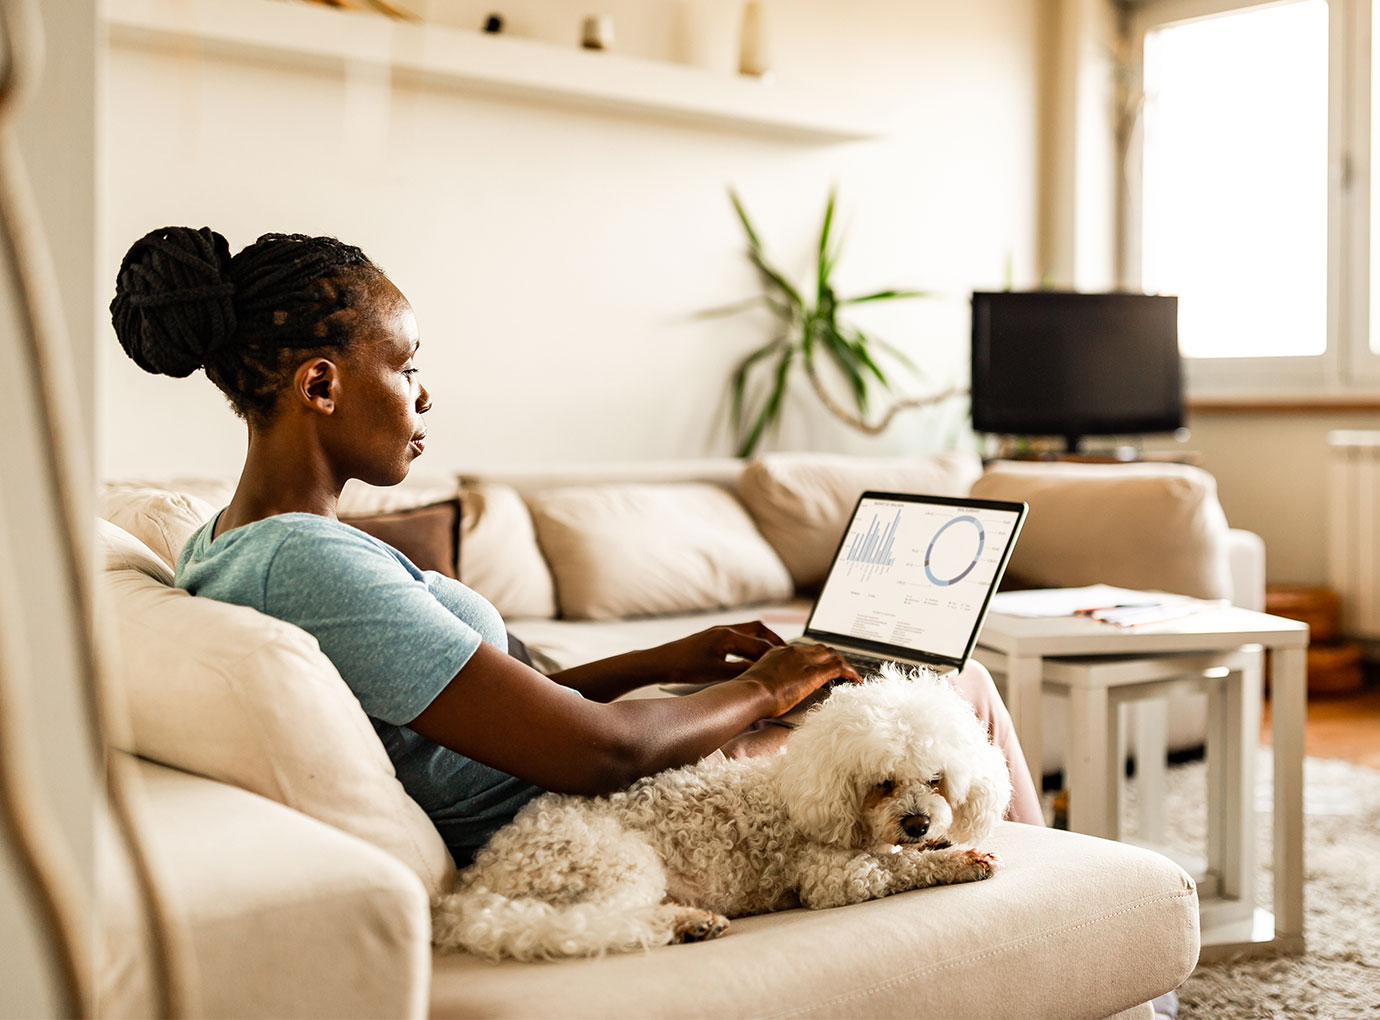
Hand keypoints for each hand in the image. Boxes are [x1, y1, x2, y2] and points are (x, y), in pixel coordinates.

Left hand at [647, 621, 786, 685]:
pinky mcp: (713, 637)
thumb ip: (741, 672)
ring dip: (763, 640)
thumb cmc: (685, 667)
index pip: (760, 645)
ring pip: (749, 631)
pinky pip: (739, 636)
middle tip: (788, 653)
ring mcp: (719, 632)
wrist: (661, 661)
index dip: (776, 656)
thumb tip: (761, 675)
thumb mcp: (716, 674)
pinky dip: (750, 643)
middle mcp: (725, 630)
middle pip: (759, 630)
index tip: (790, 663)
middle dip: (775, 641)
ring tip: (774, 654)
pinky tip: (751, 655)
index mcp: (728, 636)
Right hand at [737, 642, 860, 717]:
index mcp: (779, 652)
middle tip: (841, 670)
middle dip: (833, 658)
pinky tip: (855, 680)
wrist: (750, 693)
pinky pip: (839, 667)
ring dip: (843, 664)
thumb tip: (768, 690)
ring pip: (832, 655)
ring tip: (851, 676)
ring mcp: (804, 660)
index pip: (804, 650)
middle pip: (821, 649)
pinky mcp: (813, 672)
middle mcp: (793, 651)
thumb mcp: (758, 682)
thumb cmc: (749, 694)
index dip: (817, 657)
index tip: (821, 666)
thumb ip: (767, 681)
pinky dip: (850, 672)